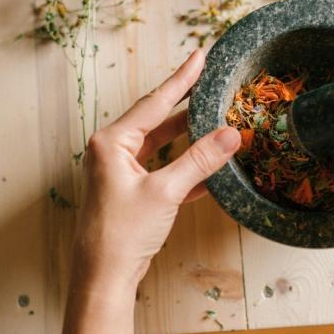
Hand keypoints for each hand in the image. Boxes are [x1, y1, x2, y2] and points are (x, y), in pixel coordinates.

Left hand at [72, 49, 239, 288]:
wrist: (103, 277)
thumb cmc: (122, 233)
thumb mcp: (165, 192)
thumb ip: (199, 160)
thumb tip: (230, 134)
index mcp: (111, 142)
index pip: (153, 103)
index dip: (181, 79)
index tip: (200, 56)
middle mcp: (112, 151)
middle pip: (155, 119)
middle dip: (184, 102)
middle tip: (209, 81)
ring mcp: (120, 172)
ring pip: (160, 145)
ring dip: (187, 136)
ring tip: (214, 117)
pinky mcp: (131, 192)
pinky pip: (162, 169)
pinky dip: (185, 166)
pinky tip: (210, 165)